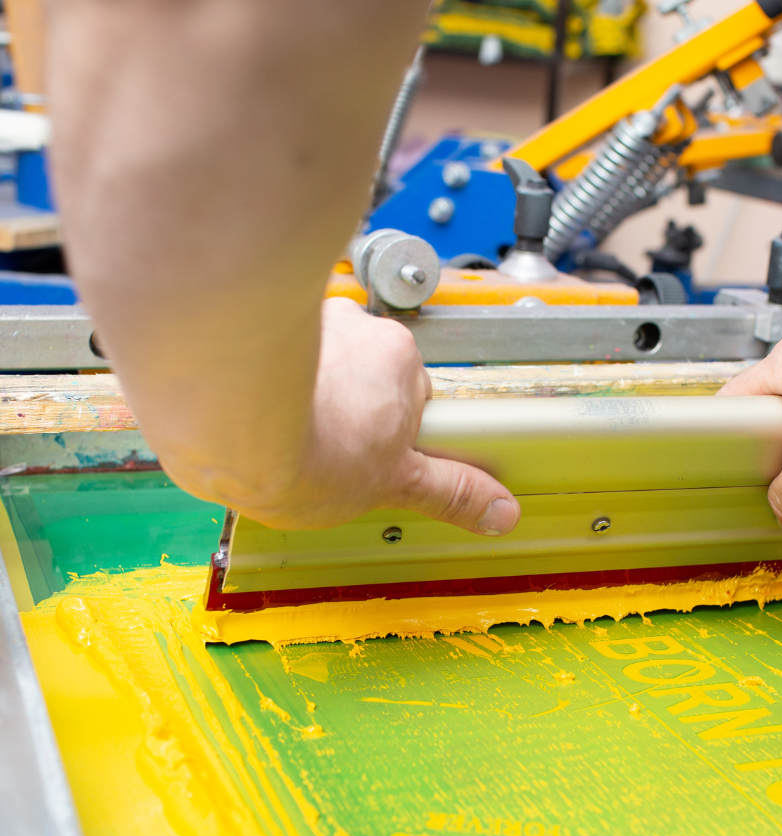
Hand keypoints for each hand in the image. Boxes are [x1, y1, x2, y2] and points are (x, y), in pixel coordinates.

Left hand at [235, 298, 520, 532]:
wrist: (225, 427)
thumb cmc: (308, 448)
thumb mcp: (394, 485)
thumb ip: (450, 492)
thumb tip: (498, 510)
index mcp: (398, 359)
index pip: (409, 393)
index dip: (389, 429)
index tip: (370, 451)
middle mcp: (352, 327)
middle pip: (359, 371)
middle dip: (346, 407)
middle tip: (328, 450)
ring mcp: (298, 320)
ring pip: (309, 358)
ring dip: (298, 389)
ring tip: (284, 435)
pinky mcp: (247, 322)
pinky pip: (261, 350)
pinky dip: (255, 377)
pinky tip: (248, 414)